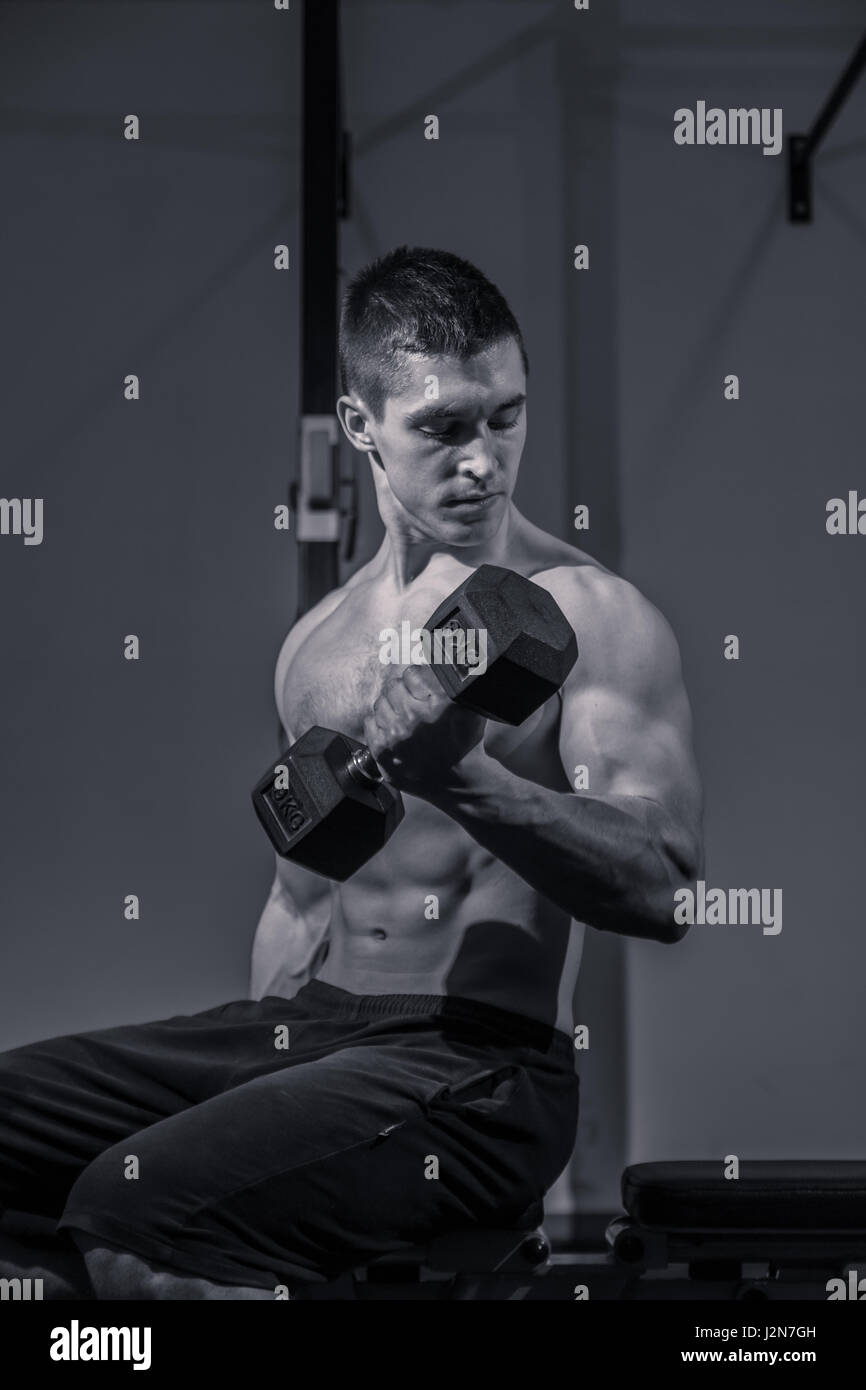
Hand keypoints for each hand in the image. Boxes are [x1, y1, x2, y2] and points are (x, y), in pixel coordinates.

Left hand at [362, 663, 485, 794]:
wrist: (459, 781)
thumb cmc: (465, 743)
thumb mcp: (470, 706)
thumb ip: (457, 680)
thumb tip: (445, 653)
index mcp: (439, 701)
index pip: (412, 672)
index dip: (416, 678)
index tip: (420, 686)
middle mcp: (416, 715)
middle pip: (393, 686)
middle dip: (402, 691)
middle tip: (412, 703)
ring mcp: (397, 734)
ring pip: (380, 703)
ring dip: (390, 707)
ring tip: (404, 719)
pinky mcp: (383, 750)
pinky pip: (370, 722)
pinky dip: (379, 724)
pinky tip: (394, 730)